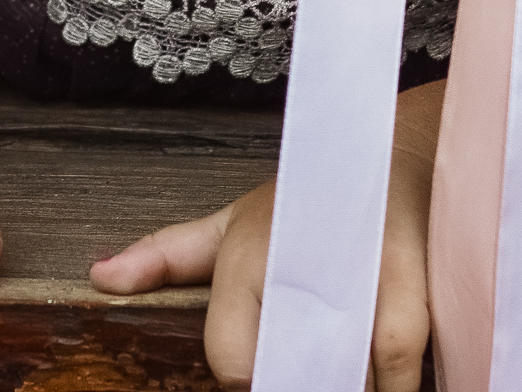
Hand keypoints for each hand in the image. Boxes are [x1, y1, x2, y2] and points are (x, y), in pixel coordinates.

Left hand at [88, 95, 436, 391]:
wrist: (401, 153)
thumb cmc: (311, 196)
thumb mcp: (234, 220)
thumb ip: (170, 255)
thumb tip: (103, 276)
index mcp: (249, 256)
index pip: (231, 360)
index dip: (246, 375)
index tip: (260, 369)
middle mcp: (303, 269)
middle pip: (293, 376)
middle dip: (301, 377)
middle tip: (304, 362)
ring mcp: (365, 284)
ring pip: (351, 380)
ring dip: (352, 383)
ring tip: (346, 363)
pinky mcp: (418, 296)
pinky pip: (402, 370)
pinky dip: (397, 380)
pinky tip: (387, 371)